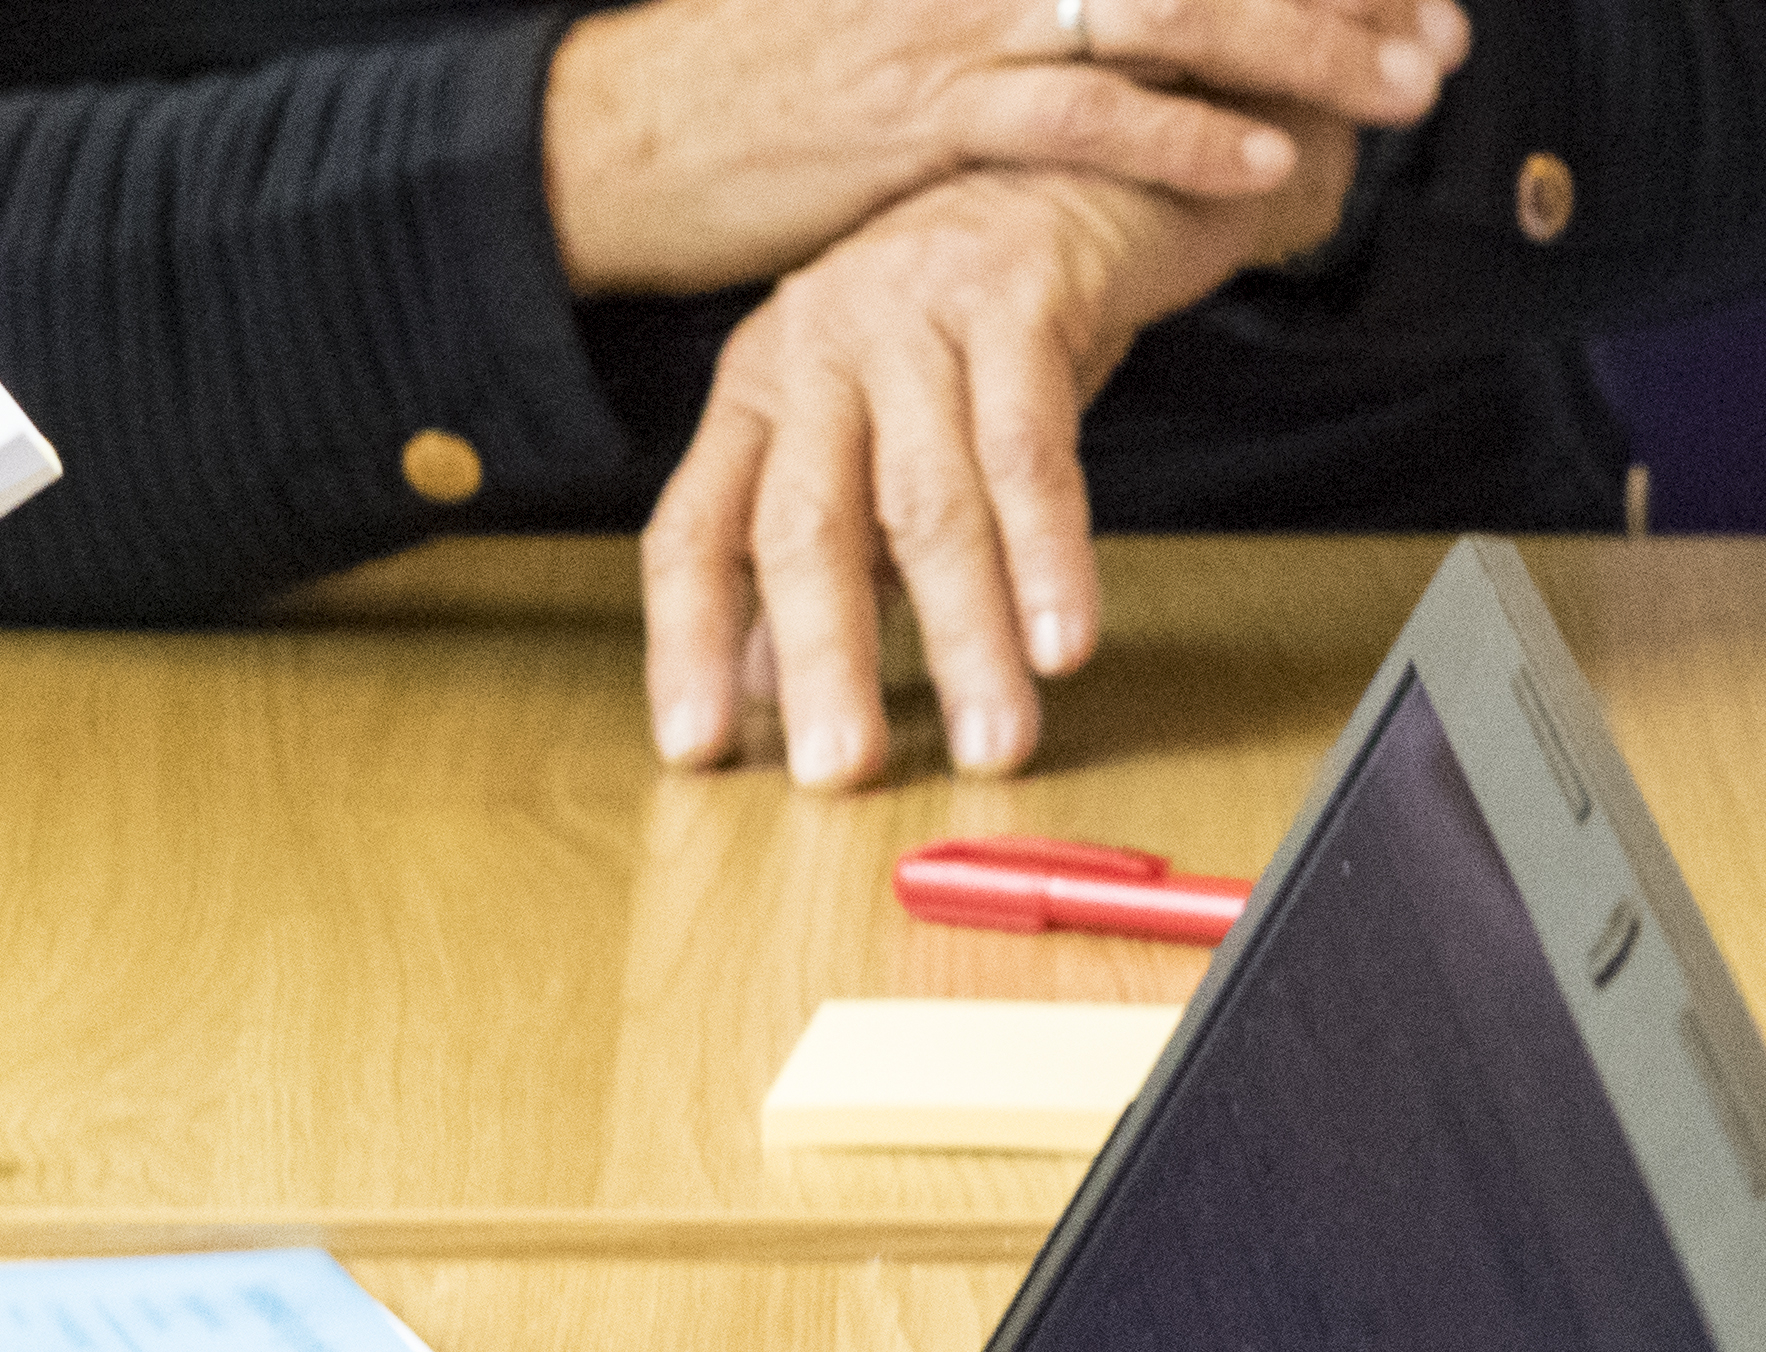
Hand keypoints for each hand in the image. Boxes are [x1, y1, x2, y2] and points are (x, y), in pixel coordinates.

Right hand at [546, 0, 1450, 296]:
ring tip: (1401, 89)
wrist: (615, 135)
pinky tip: (1262, 162)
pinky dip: (1182, 136)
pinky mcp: (919, 117)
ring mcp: (954, 27)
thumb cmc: (752, 87)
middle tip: (1438, 36)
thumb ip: (1016, 27)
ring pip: (1166, 11)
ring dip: (1300, 49)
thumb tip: (1113, 30)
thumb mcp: (896, 22)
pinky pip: (1078, 116)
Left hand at [641, 147, 1346, 786]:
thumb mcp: (868, 433)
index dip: (687, 645)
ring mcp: (912, 317)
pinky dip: (1051, 553)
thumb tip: (760, 697)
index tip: (696, 749)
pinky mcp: (1018, 295)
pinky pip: (1033, 447)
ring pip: (928, 501)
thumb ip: (819, 557)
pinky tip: (1062, 637)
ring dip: (964, 635)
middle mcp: (816, 350)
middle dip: (825, 661)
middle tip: (842, 771)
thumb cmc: (964, 329)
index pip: (693, 533)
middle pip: (803, 527)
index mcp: (758, 393)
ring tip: (992, 737)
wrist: (1078, 167)